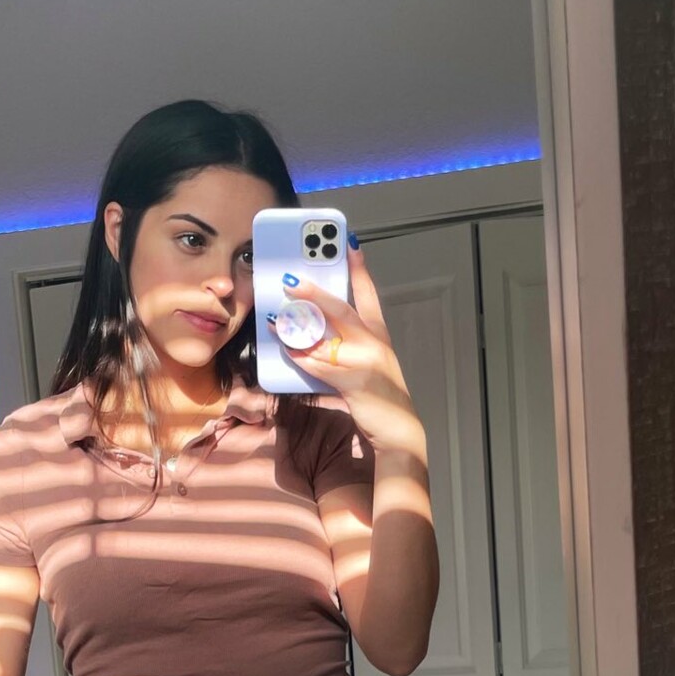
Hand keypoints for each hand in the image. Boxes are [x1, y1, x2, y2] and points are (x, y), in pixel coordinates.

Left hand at [270, 238, 424, 455]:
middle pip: (341, 309)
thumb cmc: (381, 398)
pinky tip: (287, 351)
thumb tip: (311, 333)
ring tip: (274, 318)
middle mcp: (374, 343)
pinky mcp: (354, 382)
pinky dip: (301, 358)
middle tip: (291, 279)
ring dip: (296, 328)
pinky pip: (320, 366)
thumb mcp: (368, 364)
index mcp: (378, 335)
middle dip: (314, 293)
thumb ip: (345, 347)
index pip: (368, 295)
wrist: (400, 432)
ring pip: (325, 338)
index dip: (359, 269)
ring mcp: (365, 361)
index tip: (348, 244)